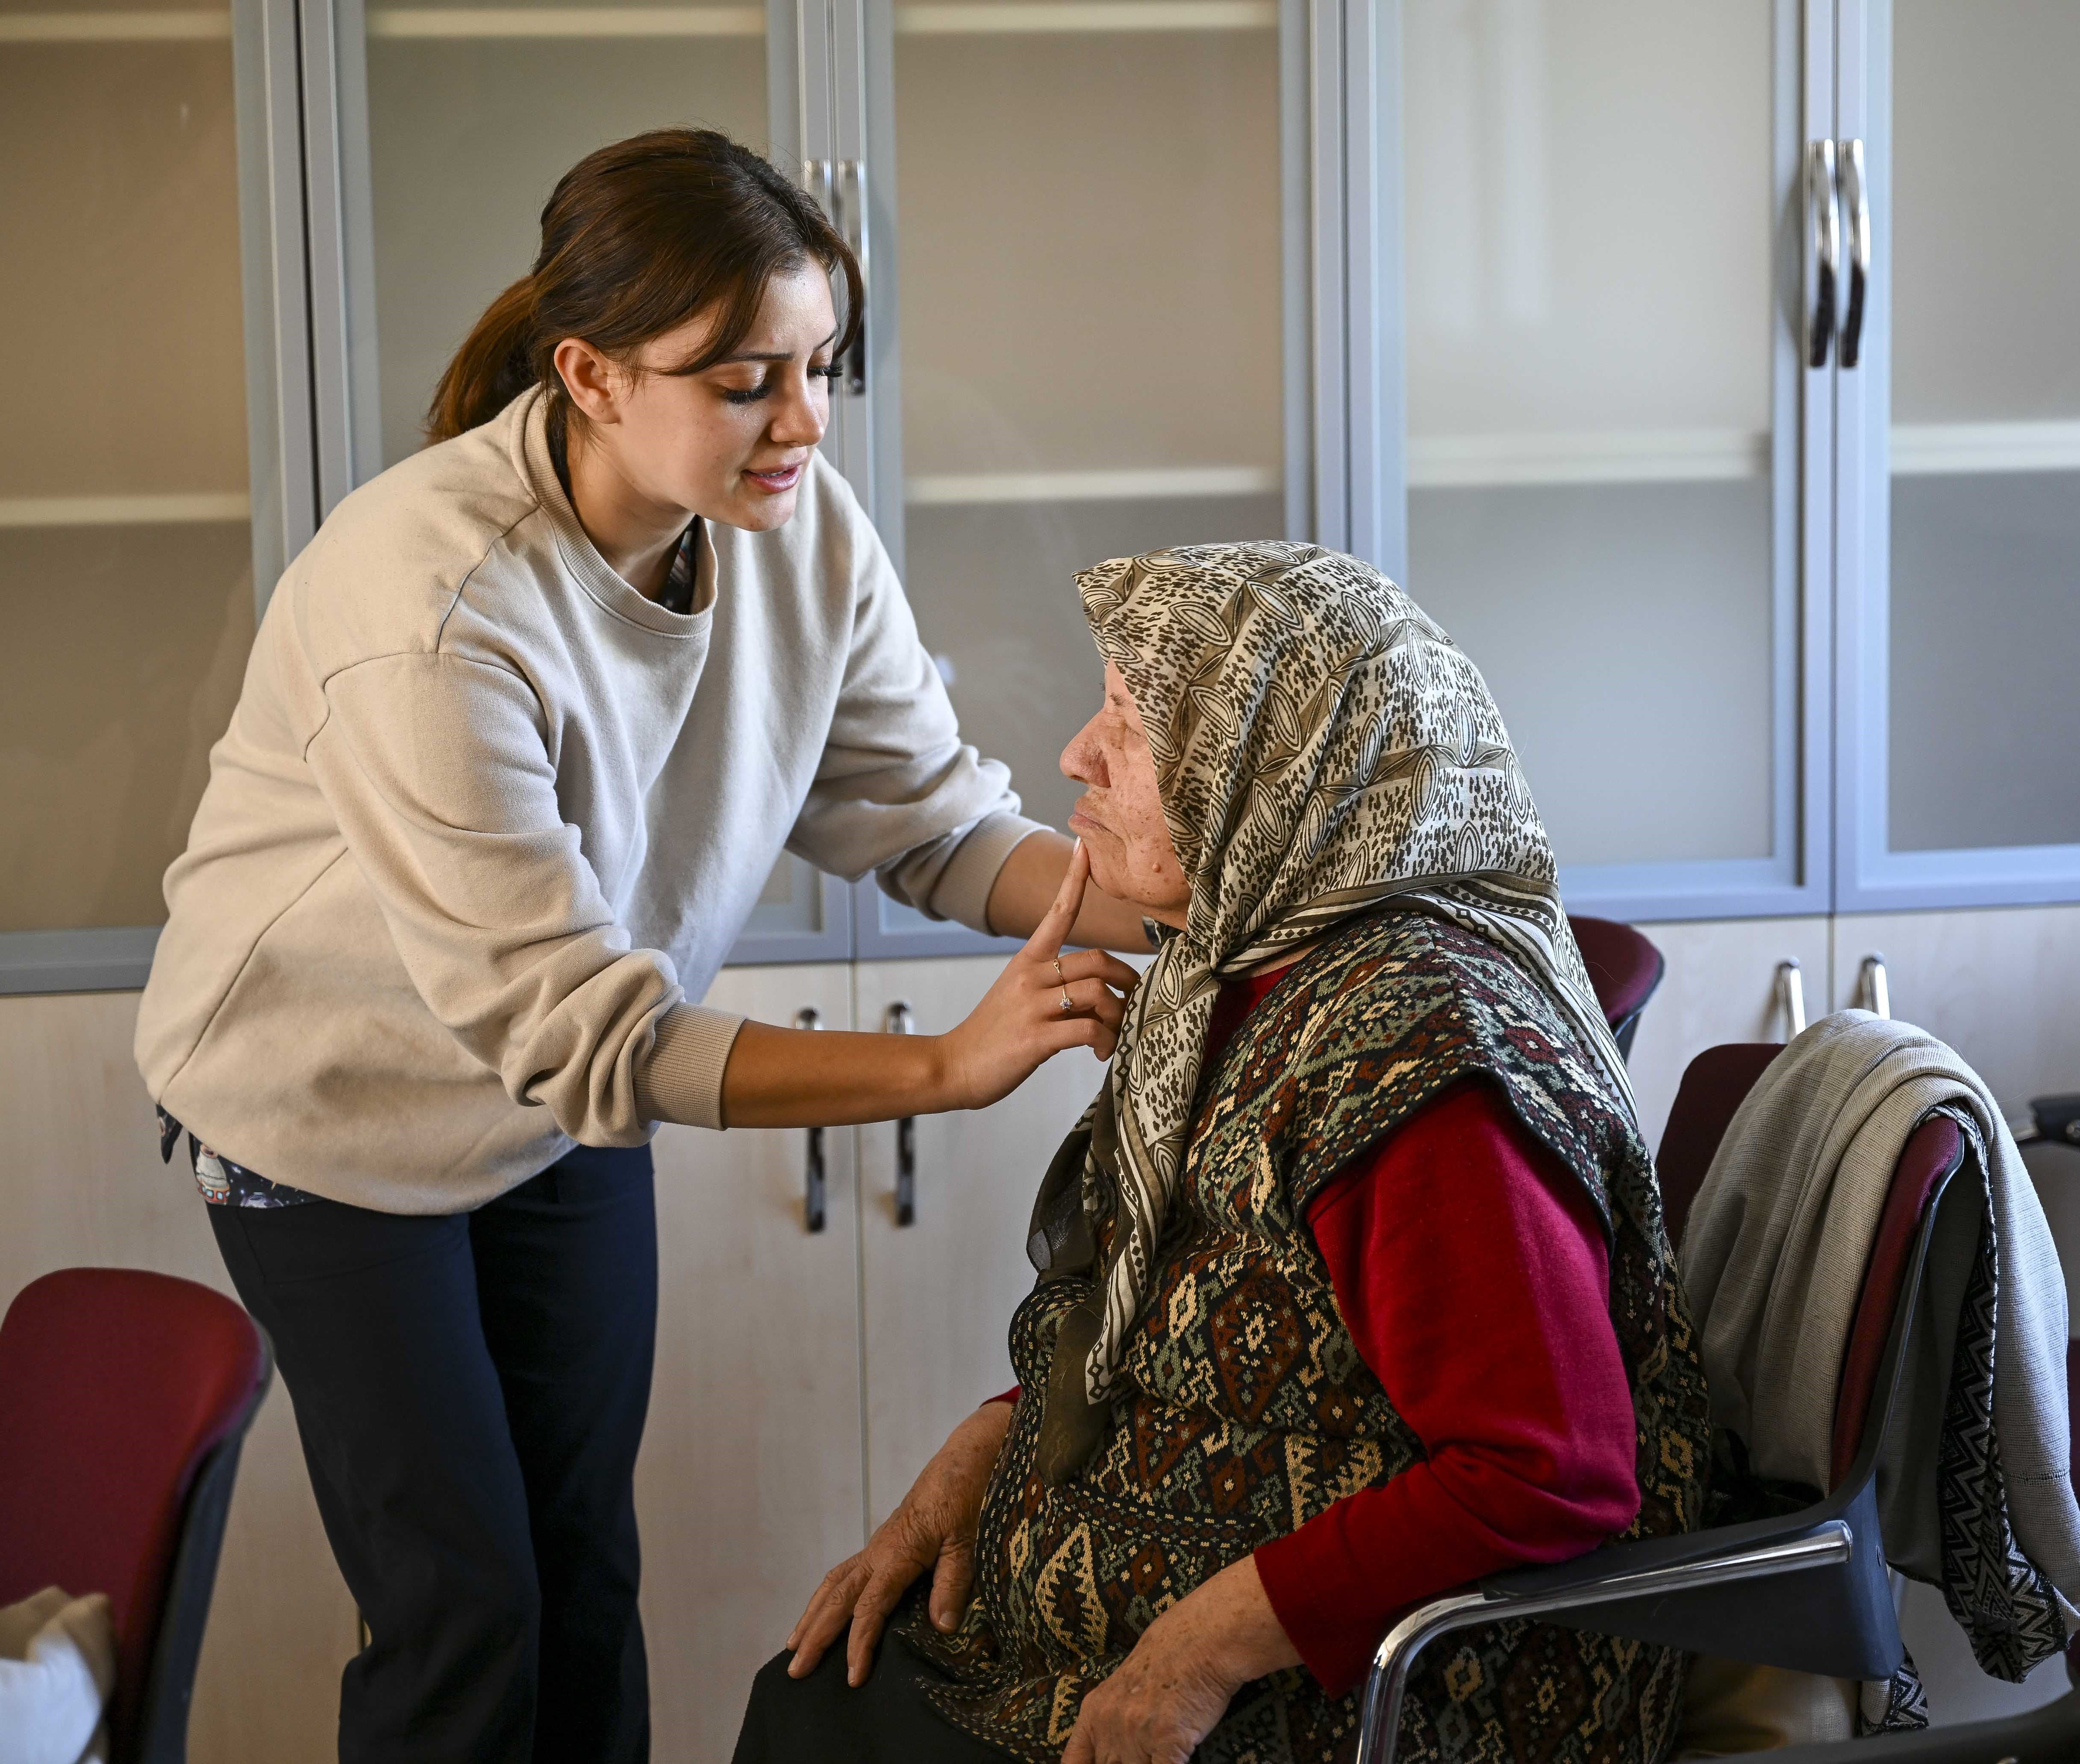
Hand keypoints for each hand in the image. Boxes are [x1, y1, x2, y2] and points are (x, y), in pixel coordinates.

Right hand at [786, 1401, 1013, 1685]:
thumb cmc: (969, 1492)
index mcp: (898, 1552)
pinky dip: (828, 1594)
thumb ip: (953, 1581)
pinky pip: (846, 1571)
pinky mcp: (886, 1541)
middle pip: (837, 1597)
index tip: (853, 1678)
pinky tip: (824, 1608)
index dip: (859, 1644)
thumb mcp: (968, 1538)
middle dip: (816, 1634)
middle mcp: (880, 1550)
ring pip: (834, 1582)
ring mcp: (879, 1544)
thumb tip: (941, 1626)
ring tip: (794, 1644)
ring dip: (813, 1614)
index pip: (870, 1606)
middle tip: (795, 1670)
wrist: (967, 1456)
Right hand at [938, 842, 1141, 1111]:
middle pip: (1096, 959)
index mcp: (1026, 961)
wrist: (954, 1066)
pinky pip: (1088, 1030)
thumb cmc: (994, 1034)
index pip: (1057, 911)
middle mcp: (1030, 977)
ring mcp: (1032, 1007)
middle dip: (1125, 978)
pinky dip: (1105, 1041)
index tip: (1086, 846)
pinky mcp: (1035, 1038)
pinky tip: (1099, 1053)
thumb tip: (1102, 993)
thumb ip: (1057, 986)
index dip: (1074, 878)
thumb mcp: (1020, 996)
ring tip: (1113, 1036)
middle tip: (1132, 999)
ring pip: (1097, 993)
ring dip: (1117, 1016)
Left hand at [1063, 1557, 1301, 1763]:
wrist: (1201, 1638)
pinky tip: (1178, 1756)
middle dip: (1124, 1763)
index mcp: (1095, 1711)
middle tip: (1137, 1754)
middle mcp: (1110, 1725)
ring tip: (1157, 1748)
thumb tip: (1108, 1754)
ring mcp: (1137, 1735)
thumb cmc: (1167, 1657)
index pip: (1074, 1762)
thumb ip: (1111, 1721)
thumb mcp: (1124, 1686)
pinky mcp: (1168, 1741)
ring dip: (1147, 1762)